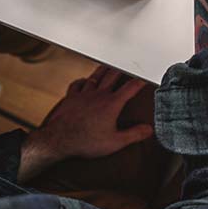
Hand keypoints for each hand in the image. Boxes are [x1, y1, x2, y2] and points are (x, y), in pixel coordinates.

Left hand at [19, 66, 152, 180]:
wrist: (59, 140)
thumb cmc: (85, 141)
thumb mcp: (115, 142)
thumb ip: (134, 134)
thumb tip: (148, 130)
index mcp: (111, 104)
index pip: (130, 87)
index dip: (139, 81)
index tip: (144, 78)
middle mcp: (98, 95)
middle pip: (112, 76)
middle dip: (121, 70)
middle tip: (126, 66)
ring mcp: (83, 95)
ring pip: (95, 77)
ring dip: (103, 71)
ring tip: (108, 67)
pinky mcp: (70, 98)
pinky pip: (77, 85)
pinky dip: (82, 81)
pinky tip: (83, 80)